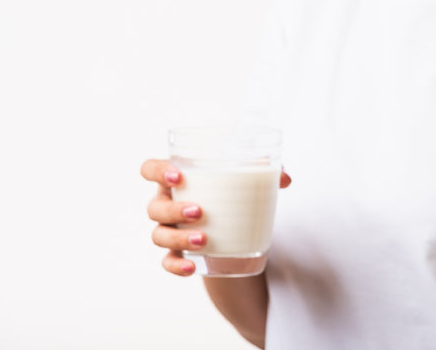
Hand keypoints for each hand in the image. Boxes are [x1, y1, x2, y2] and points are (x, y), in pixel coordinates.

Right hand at [141, 159, 291, 275]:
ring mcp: (169, 229)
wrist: (231, 227)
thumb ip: (265, 173)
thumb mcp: (246, 180)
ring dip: (178, 237)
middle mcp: (166, 203)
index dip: (158, 171)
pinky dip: (176, 266)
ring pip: (158, 235)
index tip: (179, 177)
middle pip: (154, 206)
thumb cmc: (232, 193)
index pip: (150, 169)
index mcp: (177, 179)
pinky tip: (191, 267)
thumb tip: (285, 179)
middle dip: (174, 210)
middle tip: (200, 212)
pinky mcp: (177, 252)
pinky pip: (167, 262)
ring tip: (205, 240)